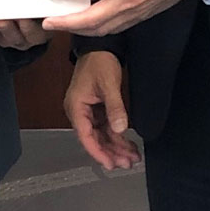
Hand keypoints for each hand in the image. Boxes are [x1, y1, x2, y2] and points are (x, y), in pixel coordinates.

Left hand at [40, 0, 202, 36]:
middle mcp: (128, 0)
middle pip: (92, 20)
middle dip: (67, 23)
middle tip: (47, 22)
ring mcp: (135, 11)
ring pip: (103, 28)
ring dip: (80, 29)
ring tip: (63, 25)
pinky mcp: (140, 16)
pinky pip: (114, 27)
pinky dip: (97, 28)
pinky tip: (88, 23)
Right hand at [64, 50, 139, 169]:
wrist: (100, 46)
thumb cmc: (100, 62)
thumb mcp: (108, 84)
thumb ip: (115, 107)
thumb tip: (121, 129)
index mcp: (76, 108)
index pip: (86, 137)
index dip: (99, 152)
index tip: (112, 164)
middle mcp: (79, 113)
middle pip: (95, 139)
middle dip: (111, 152)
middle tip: (129, 163)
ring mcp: (88, 112)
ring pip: (102, 136)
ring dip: (116, 147)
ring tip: (133, 157)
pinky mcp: (97, 110)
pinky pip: (106, 128)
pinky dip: (117, 136)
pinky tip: (129, 145)